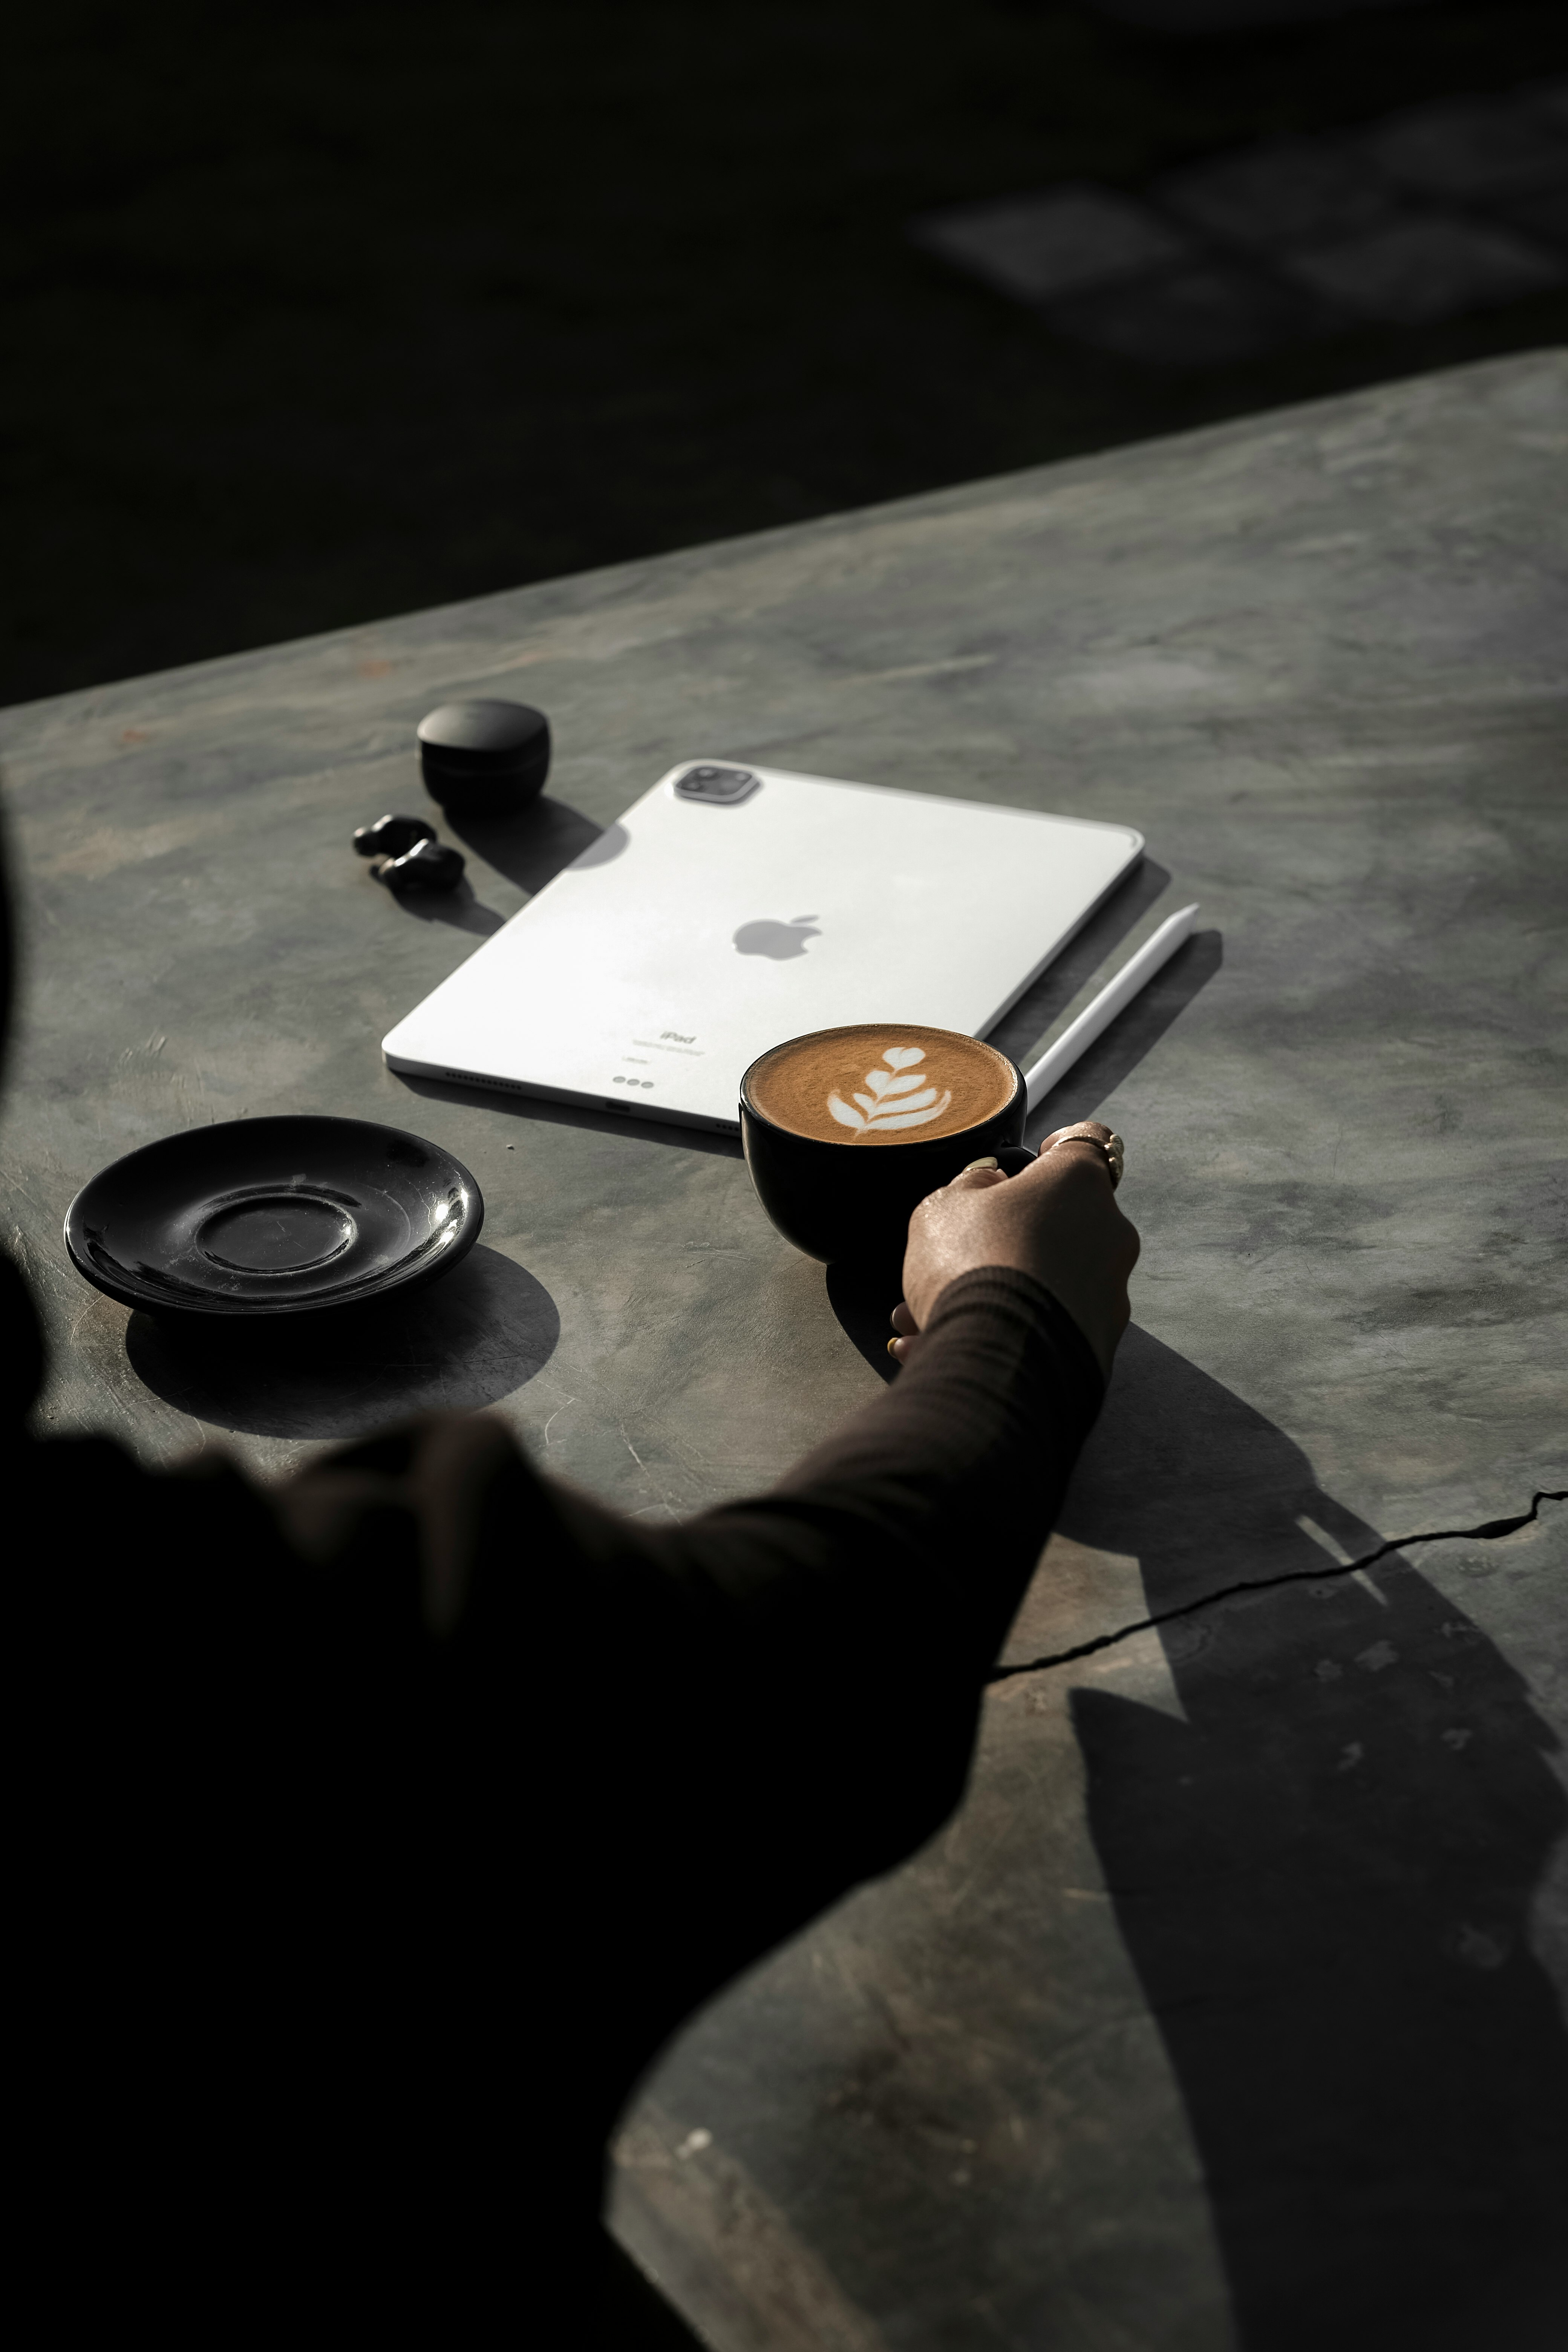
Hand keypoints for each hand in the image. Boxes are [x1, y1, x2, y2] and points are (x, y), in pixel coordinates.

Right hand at [890, 1124, 1139, 1378]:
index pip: (1088, 1140)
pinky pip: (1046, 1328)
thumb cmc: (970, 1264)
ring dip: (994, 1293)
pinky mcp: (1102, 1346)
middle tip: (948, 1261)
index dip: (1056, 1148)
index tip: (1033, 1163)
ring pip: (1045, 1282)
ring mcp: (1111, 1294)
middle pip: (1058, 1222)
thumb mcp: (944, 1206)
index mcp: (1079, 1183)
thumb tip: (991, 1187)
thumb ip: (970, 1188)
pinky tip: (941, 1349)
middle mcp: (1110, 1234)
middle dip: (1002, 1240)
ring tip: (922, 1319)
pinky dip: (1005, 1333)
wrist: (997, 1363)